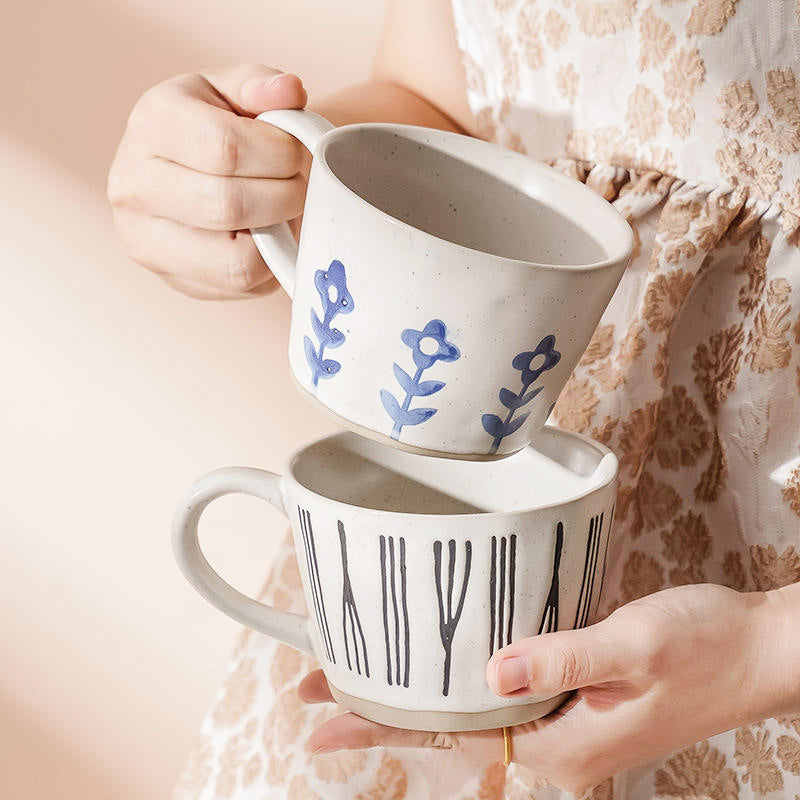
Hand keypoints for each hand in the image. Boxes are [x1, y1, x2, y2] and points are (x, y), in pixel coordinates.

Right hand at [108, 64, 308, 299]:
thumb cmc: (220, 125)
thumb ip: (264, 85)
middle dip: (284, 197)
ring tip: (279, 212)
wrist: (189, 170)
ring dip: (277, 238)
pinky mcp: (173, 280)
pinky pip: (240, 286)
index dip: (280, 154)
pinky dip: (267, 265)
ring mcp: (147, 240)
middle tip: (297, 185)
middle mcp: (134, 184)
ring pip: (235, 261)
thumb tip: (288, 91)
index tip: (295, 152)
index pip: (225, 148)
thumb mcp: (236, 91)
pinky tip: (263, 237)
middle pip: (228, 206)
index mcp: (152, 122)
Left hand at [299, 584, 792, 793]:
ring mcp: (565, 729)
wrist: (757, 649)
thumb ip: (560, 659)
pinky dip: (458, 688)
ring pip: (471, 718)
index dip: (383, 727)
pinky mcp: (574, 703)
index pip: (452, 739)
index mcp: (563, 746)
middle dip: (380, 715)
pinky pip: (502, 702)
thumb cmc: (707, 646)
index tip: (323, 720)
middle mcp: (556, 748)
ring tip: (356, 682)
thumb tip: (488, 673)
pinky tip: (438, 670)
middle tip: (315, 694)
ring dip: (415, 699)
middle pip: (449, 733)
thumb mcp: (634, 645)